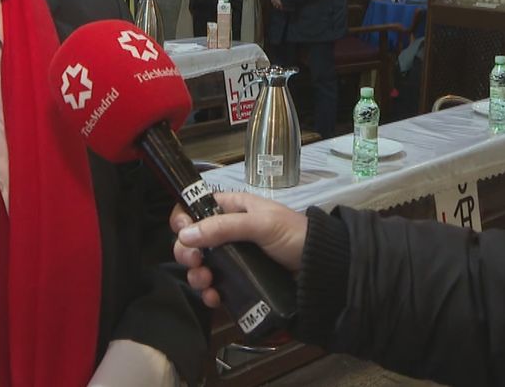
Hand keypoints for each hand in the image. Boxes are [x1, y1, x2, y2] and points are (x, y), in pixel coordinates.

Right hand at [170, 191, 308, 308]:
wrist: (322, 269)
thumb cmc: (294, 236)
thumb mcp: (260, 224)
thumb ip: (223, 227)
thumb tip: (184, 235)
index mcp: (233, 209)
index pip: (196, 207)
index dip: (183, 218)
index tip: (182, 233)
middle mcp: (228, 232)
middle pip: (193, 239)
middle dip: (187, 251)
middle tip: (195, 262)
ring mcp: (233, 259)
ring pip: (201, 265)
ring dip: (197, 275)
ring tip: (206, 282)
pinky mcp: (239, 282)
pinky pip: (215, 287)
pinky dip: (210, 293)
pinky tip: (215, 298)